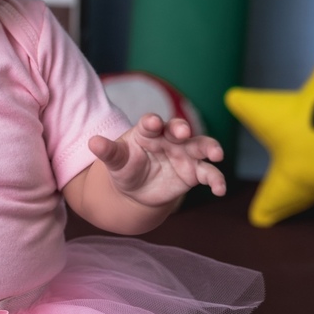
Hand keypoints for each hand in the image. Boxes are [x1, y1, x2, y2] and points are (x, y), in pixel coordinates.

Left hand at [88, 114, 225, 206]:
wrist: (136, 190)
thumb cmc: (125, 167)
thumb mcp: (115, 161)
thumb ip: (107, 152)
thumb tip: (93, 142)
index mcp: (147, 132)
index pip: (150, 123)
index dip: (151, 122)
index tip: (152, 123)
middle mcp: (169, 139)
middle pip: (178, 129)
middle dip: (181, 129)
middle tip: (182, 132)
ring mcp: (184, 154)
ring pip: (200, 146)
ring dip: (210, 147)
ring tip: (216, 154)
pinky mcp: (195, 172)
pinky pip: (209, 174)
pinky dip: (216, 180)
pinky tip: (219, 189)